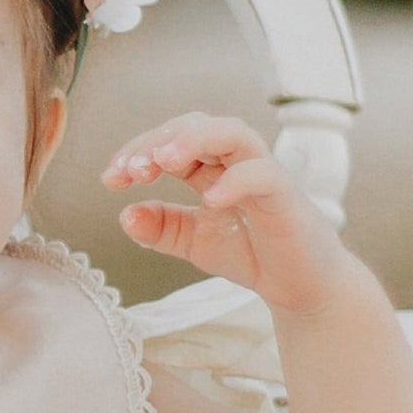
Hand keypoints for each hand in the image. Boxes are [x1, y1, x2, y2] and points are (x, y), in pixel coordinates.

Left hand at [103, 114, 354, 315]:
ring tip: (162, 160)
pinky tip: (209, 200)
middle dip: (158, 141)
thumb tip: (124, 215)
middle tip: (130, 170)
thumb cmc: (253, 253)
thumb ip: (161, 228)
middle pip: (196, 125)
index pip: (170, 142)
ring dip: (193, 140)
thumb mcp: (194, 241)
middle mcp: (235, 161)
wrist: (301, 287)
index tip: (111, 178)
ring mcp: (263, 173)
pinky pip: (262, 174)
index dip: (138, 153)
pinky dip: (235, 181)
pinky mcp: (286, 194)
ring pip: (232, 132)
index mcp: (210, 168)